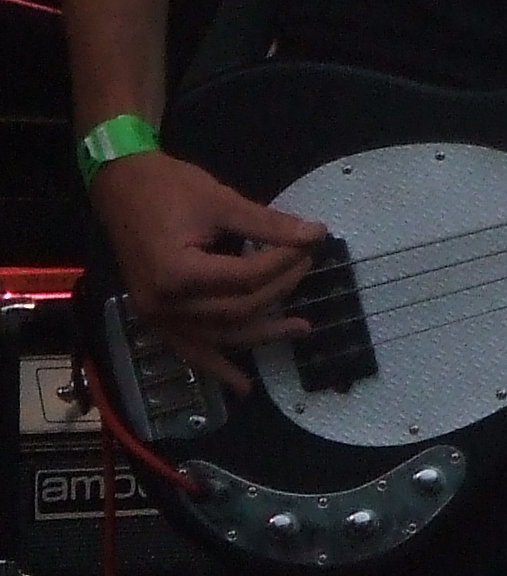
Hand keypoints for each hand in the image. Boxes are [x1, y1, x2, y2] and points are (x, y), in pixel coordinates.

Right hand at [89, 152, 327, 393]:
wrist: (121, 188)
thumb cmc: (167, 189)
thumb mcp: (222, 201)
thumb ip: (268, 225)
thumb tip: (315, 234)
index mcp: (177, 274)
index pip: (246, 279)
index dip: (283, 261)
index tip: (310, 241)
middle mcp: (165, 306)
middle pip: (237, 310)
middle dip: (279, 289)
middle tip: (307, 263)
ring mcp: (158, 318)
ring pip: (220, 336)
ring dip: (261, 333)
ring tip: (301, 327)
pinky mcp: (157, 320)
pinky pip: (192, 351)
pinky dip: (218, 367)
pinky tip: (243, 387)